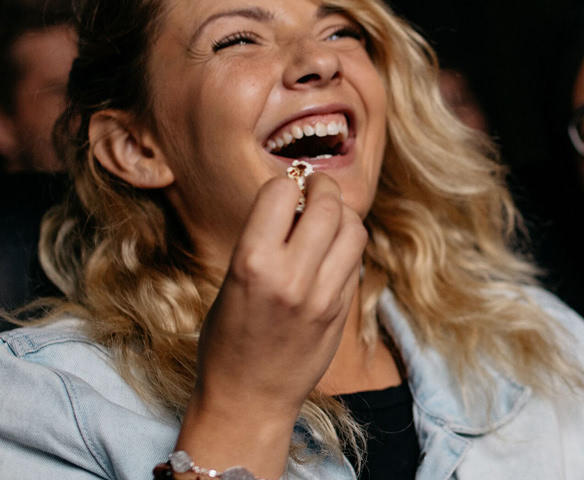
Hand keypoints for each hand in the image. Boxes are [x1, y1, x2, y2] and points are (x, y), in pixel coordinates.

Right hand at [177, 173, 367, 471]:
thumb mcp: (232, 281)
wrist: (249, 399)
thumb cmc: (228, 339)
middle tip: (315, 189)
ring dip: (342, 215)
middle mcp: (291, 277)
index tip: (285, 189)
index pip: (280, 191)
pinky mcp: (342, 311)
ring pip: (353, 228)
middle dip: (322, 188)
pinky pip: (355, 260)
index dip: (284, 184)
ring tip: (328, 220)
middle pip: (328, 204)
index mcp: (252, 263)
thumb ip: (264, 240)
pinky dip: (347, 247)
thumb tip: (296, 198)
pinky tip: (330, 253)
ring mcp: (323, 296)